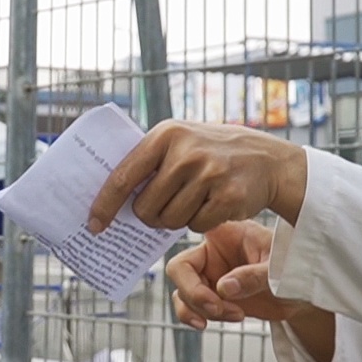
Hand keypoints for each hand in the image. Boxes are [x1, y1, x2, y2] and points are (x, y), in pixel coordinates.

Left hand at [87, 121, 307, 234]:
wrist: (268, 159)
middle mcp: (186, 152)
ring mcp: (209, 174)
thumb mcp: (181, 141)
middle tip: (164, 207)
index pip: (123, 176)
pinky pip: (196, 226)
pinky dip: (200, 223)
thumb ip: (149, 161)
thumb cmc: (212, 153)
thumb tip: (109, 198)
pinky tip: (213, 204)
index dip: (105, 204)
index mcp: (166, 134)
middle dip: (150, 216)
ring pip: (169, 221)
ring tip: (193, 200)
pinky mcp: (228, 196)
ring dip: (177, 219)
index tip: (94, 224)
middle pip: (145, 208)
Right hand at [167, 221, 309, 328]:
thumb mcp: (279, 270)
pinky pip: (189, 308)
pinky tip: (223, 320)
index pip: (191, 240)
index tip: (217, 286)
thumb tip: (223, 288)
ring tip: (235, 315)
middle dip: (196, 294)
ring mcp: (209, 275)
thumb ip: (253, 276)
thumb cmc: (294, 268)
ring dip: (201, 310)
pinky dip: (198, 318)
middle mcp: (211, 253)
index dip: (190, 266)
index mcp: (224, 234)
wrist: (303, 293)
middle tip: (219, 308)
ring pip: (182, 293)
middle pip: (179, 271)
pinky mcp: (211, 296)